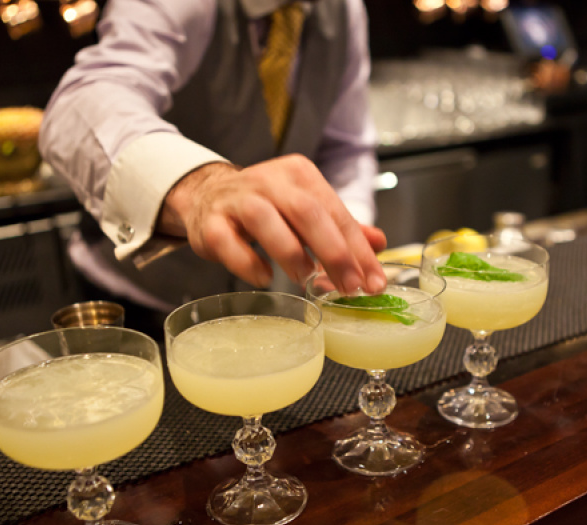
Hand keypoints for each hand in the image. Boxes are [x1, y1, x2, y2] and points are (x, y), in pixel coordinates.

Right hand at [158, 154, 386, 294]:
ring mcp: (236, 200)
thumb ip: (340, 227)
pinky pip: (228, 243)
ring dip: (292, 255)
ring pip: (266, 221)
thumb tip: (379, 243)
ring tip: (308, 280)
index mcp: (299, 175)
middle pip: (307, 212)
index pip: (336, 212)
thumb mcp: (306, 209)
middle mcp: (269, 181)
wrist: (207, 197)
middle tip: (350, 287)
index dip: (358, 249)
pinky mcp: (210, 223)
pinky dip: (248, 263)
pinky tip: (264, 278)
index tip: (374, 281)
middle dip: (334, 253)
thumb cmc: (265, 207)